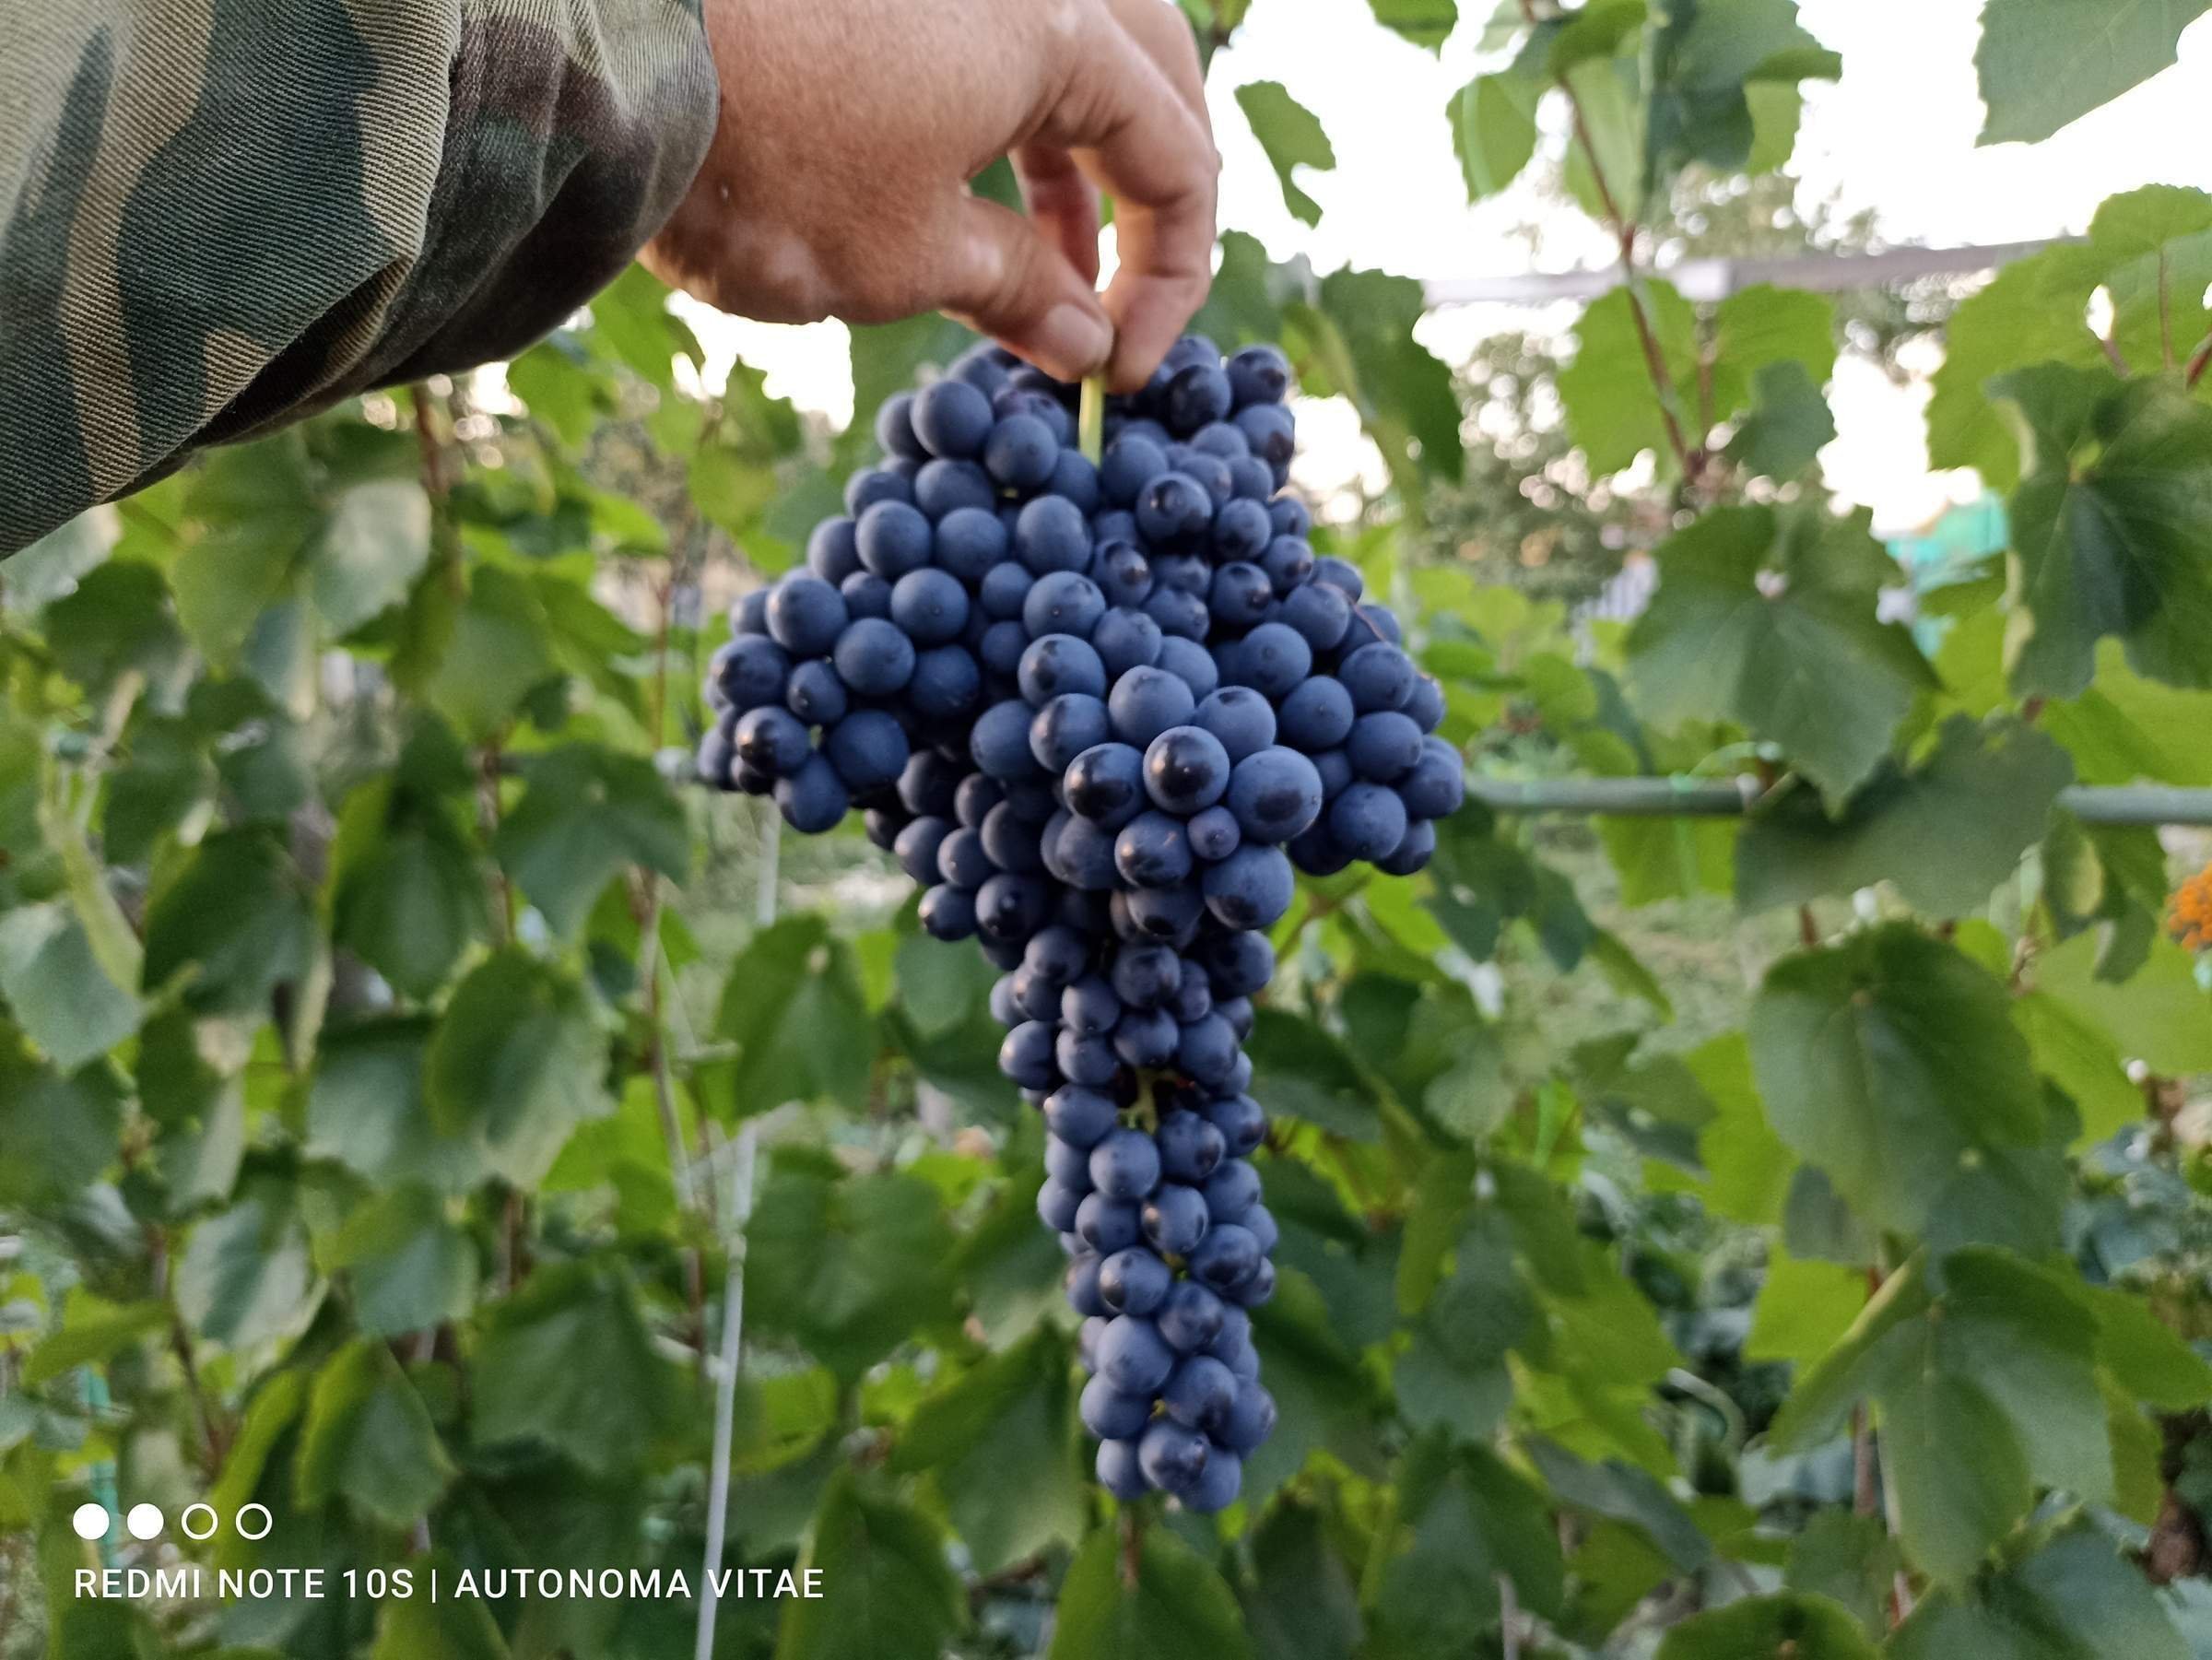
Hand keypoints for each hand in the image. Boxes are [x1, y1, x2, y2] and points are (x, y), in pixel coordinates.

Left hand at [642, 0, 1216, 390]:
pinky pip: (989, 33)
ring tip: (1040, 274)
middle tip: (1112, 299)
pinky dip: (1002, 119)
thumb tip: (1083, 341)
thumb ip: (1019, 292)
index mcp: (1061, 30)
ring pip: (1069, 51)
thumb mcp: (907, 256)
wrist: (598, 57)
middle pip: (1147, 80)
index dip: (1169, 280)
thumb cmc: (762, 162)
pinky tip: (972, 199)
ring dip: (1074, 164)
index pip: (1179, 161)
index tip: (1126, 369)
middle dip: (1143, 199)